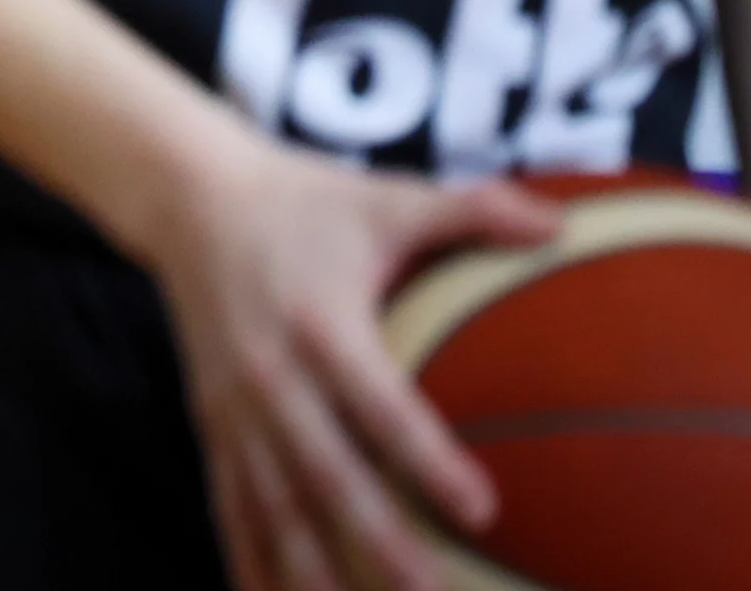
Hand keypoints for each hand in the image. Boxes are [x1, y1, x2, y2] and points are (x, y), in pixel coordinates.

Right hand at [140, 131, 557, 590]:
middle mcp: (273, 375)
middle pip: (327, 473)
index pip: (380, 403)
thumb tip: (564, 224)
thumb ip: (473, 210)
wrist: (186, 196)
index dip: (427, 457)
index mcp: (322, 324)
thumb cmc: (302, 200)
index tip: (481, 509)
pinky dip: (250, 560)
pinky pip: (233, 504)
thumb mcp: (384, 198)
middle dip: (378, 541)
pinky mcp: (214, 423)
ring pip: (275, 505)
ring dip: (313, 569)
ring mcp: (237, 408)